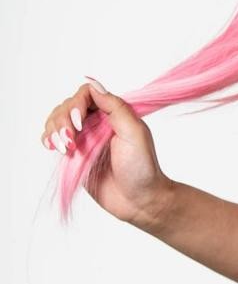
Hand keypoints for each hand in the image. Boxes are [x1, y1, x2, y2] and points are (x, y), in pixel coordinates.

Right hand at [41, 77, 173, 226]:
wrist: (139, 200)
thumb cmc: (142, 168)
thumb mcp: (134, 132)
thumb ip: (115, 107)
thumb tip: (93, 84)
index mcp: (113, 112)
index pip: (86, 94)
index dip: (77, 105)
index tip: (80, 124)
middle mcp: (97, 122)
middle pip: (67, 106)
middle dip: (63, 121)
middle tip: (71, 141)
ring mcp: (84, 139)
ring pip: (57, 121)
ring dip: (54, 130)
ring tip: (65, 148)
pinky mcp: (75, 155)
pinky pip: (54, 140)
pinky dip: (49, 139)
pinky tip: (53, 147)